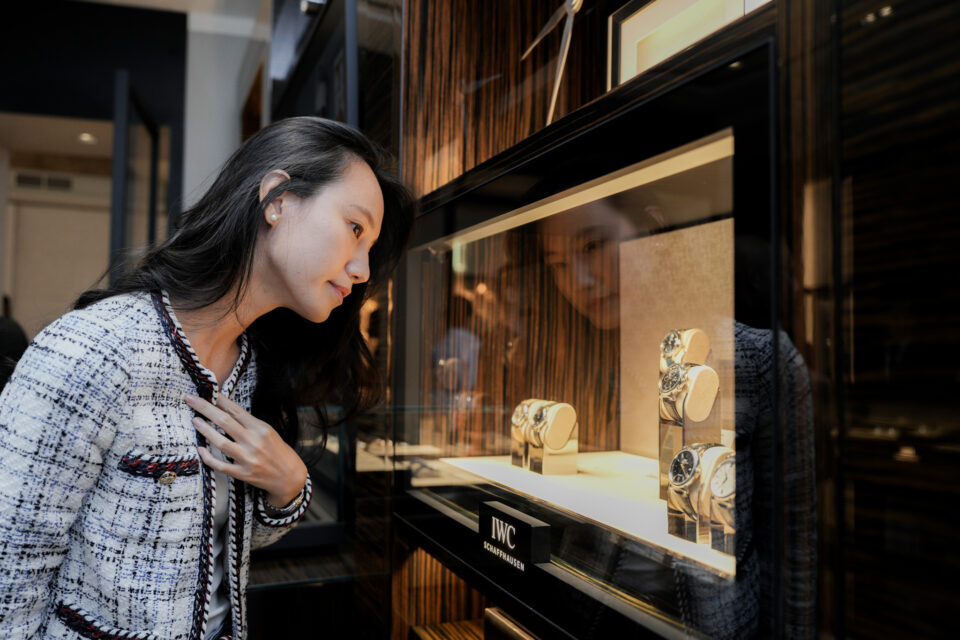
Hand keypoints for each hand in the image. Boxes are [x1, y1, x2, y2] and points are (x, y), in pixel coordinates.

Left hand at [186, 393, 307, 507]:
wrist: (289, 476)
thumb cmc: (277, 451)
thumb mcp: (268, 432)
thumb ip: (248, 423)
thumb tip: (224, 410)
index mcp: (261, 428)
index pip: (236, 410)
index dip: (220, 400)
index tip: (208, 391)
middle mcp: (254, 442)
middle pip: (225, 422)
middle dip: (205, 408)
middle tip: (191, 399)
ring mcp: (247, 459)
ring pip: (220, 442)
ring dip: (205, 430)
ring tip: (195, 420)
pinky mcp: (242, 473)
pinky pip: (220, 465)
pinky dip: (208, 457)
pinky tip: (200, 449)